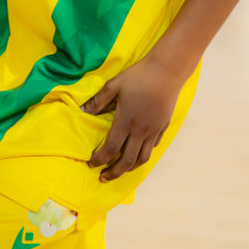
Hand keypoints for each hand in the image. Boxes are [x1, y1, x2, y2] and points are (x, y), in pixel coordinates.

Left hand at [81, 55, 183, 181]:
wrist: (166, 71)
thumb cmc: (138, 76)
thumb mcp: (114, 85)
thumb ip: (98, 101)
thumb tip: (82, 111)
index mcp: (125, 122)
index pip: (110, 148)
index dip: (100, 159)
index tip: (92, 164)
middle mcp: (140, 131)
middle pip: (127, 161)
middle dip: (114, 172)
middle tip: (103, 177)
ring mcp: (153, 131)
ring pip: (142, 158)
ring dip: (129, 168)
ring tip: (120, 170)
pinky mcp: (163, 127)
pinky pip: (153, 147)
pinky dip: (143, 154)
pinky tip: (138, 152)